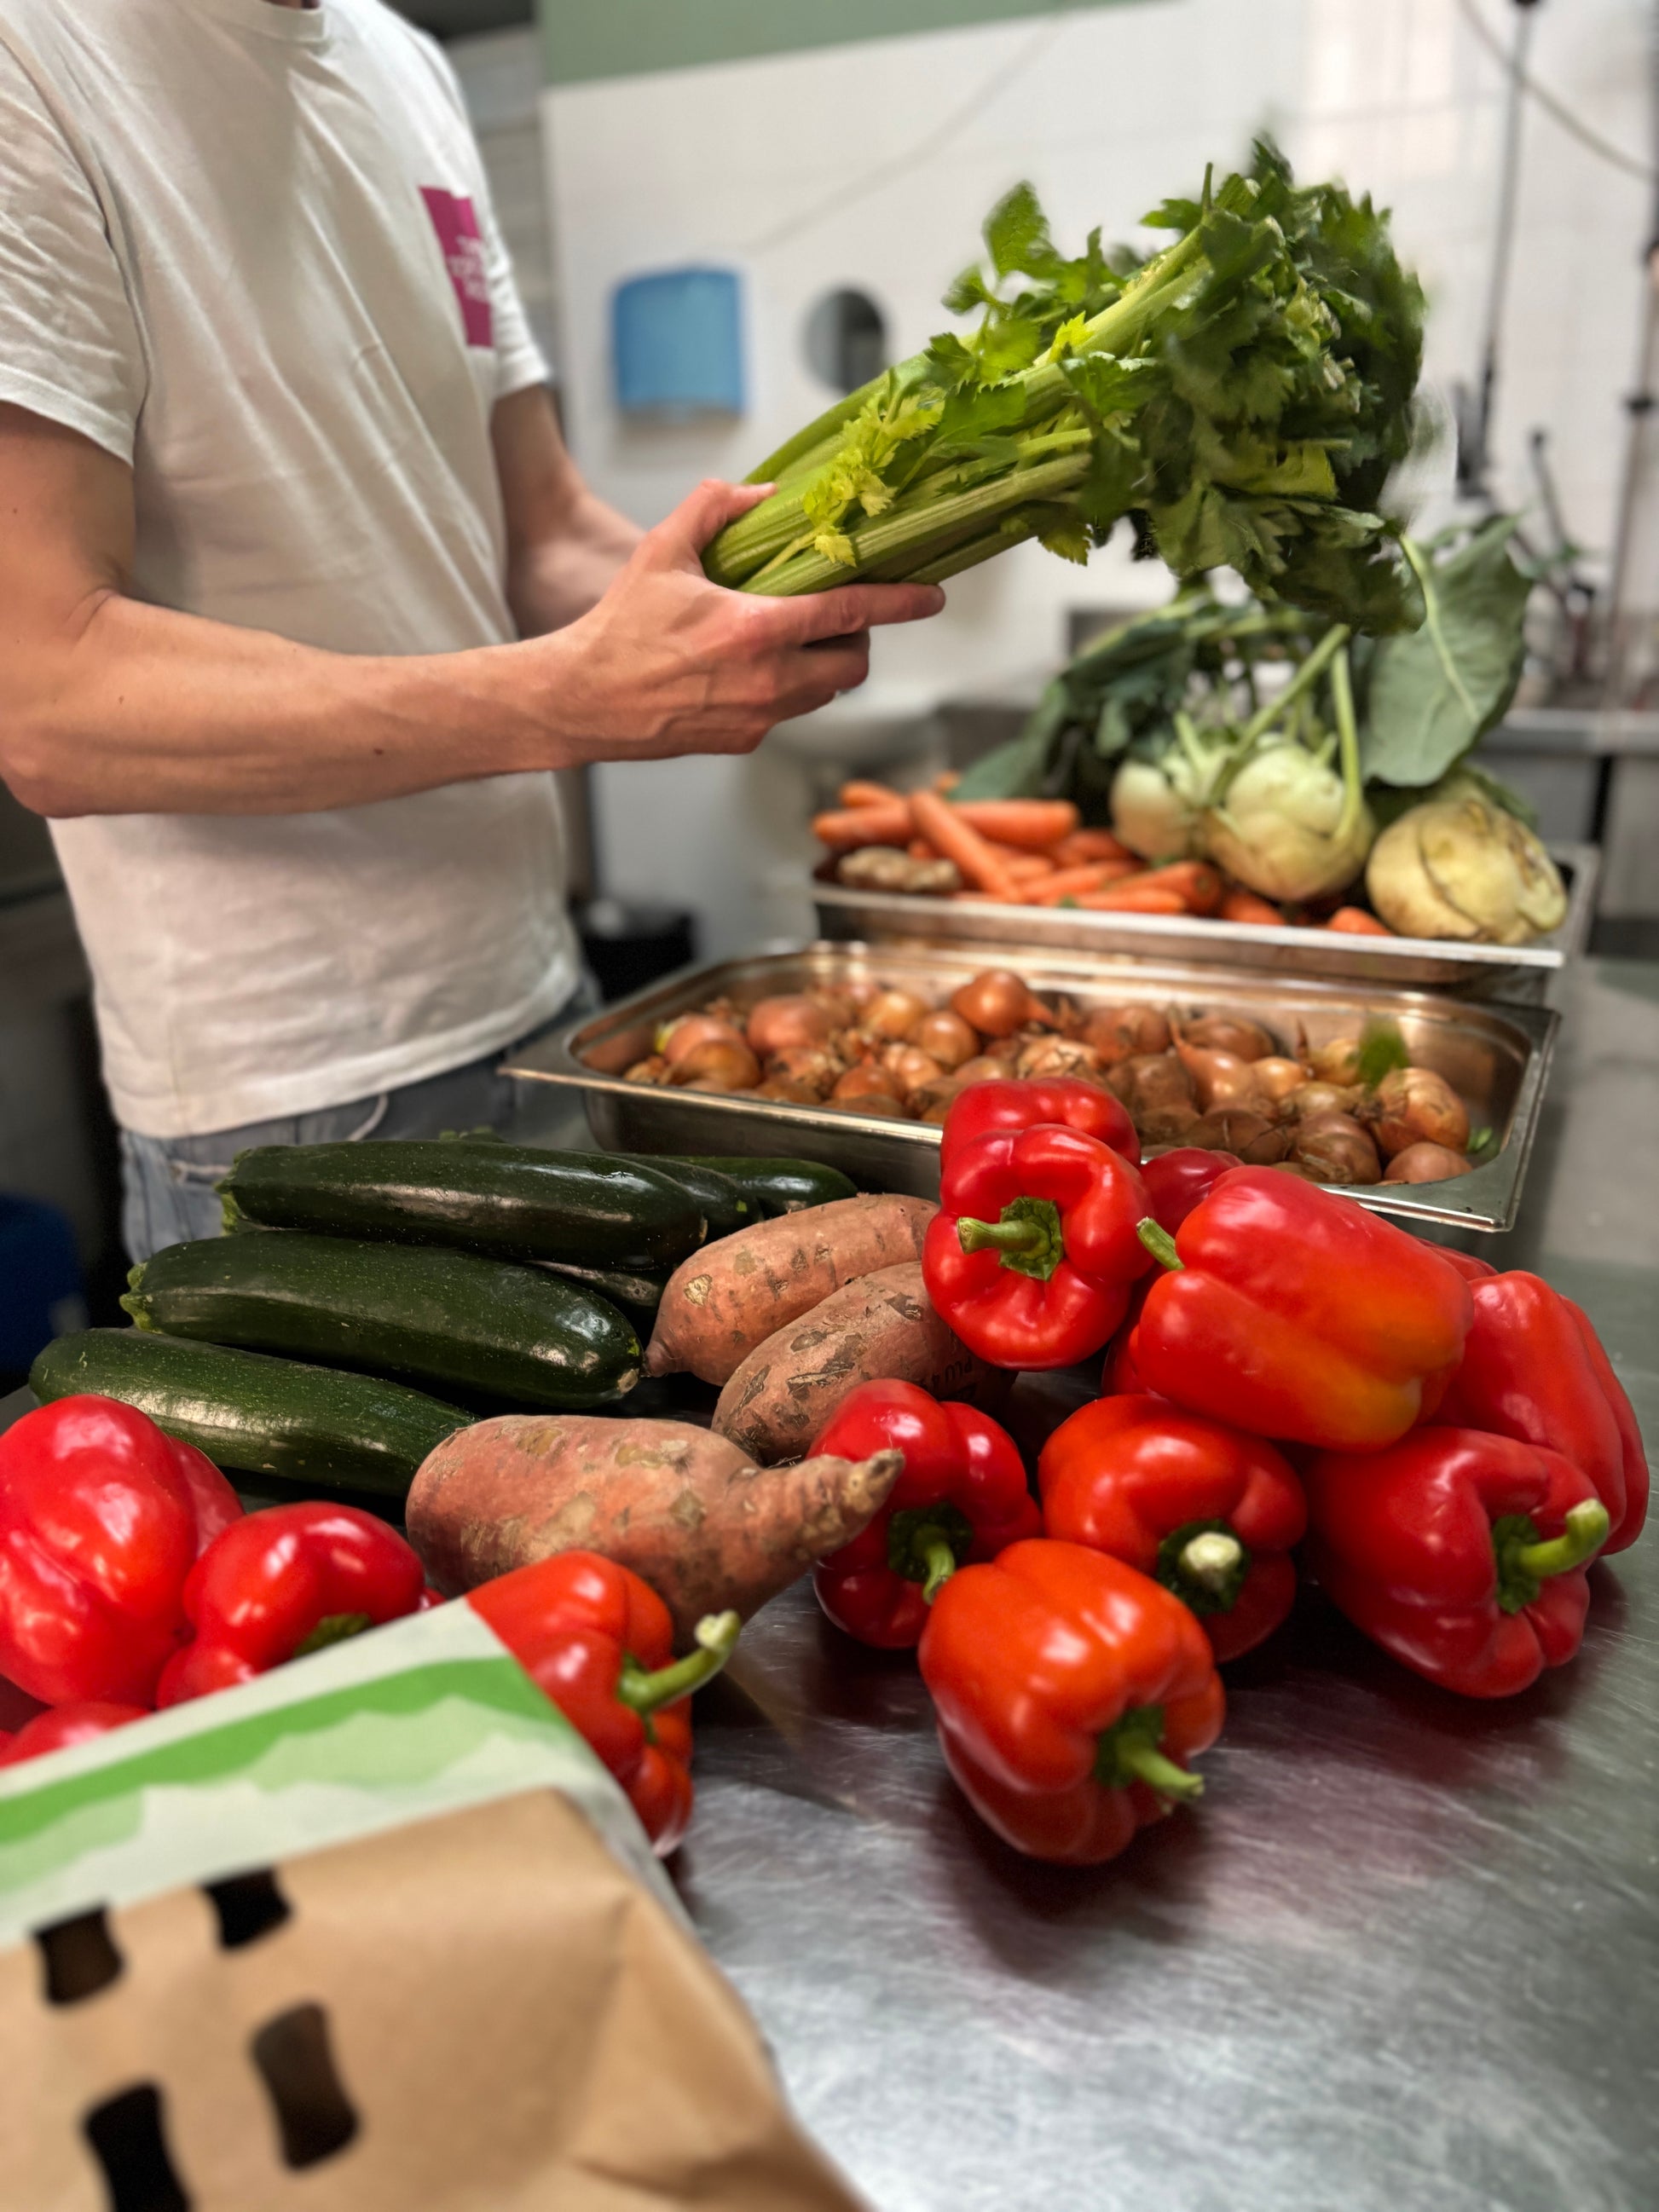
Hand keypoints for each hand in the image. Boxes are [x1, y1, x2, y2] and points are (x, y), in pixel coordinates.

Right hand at [535, 480, 944, 760]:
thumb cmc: (618, 627)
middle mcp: (766, 681)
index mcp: (754, 630)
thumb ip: (714, 509)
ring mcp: (758, 718)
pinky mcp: (743, 741)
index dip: (898, 602)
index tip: (932, 596)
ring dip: (823, 664)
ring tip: (789, 637)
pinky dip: (786, 687)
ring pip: (824, 691)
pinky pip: (788, 711)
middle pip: (853, 664)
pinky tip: (749, 667)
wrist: (581, 701)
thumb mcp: (661, 551)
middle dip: (857, 638)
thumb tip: (763, 495)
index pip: (848, 612)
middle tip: (834, 614)